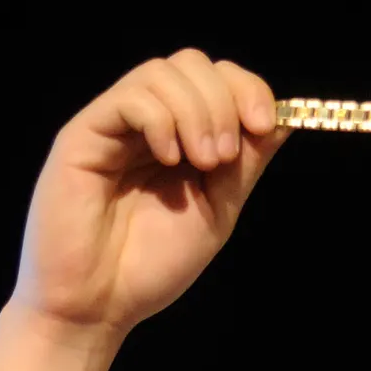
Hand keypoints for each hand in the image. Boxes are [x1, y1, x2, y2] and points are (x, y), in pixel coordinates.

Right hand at [10, 50, 286, 349]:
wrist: (98, 306)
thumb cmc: (150, 267)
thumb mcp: (216, 212)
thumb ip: (246, 164)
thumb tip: (286, 118)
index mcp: (180, 138)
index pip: (216, 81)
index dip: (247, 89)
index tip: (264, 125)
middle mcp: (147, 124)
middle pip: (192, 64)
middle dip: (222, 101)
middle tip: (224, 157)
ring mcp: (115, 126)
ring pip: (163, 72)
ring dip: (196, 111)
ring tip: (200, 163)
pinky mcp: (84, 134)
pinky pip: (130, 97)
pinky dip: (161, 120)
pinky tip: (166, 159)